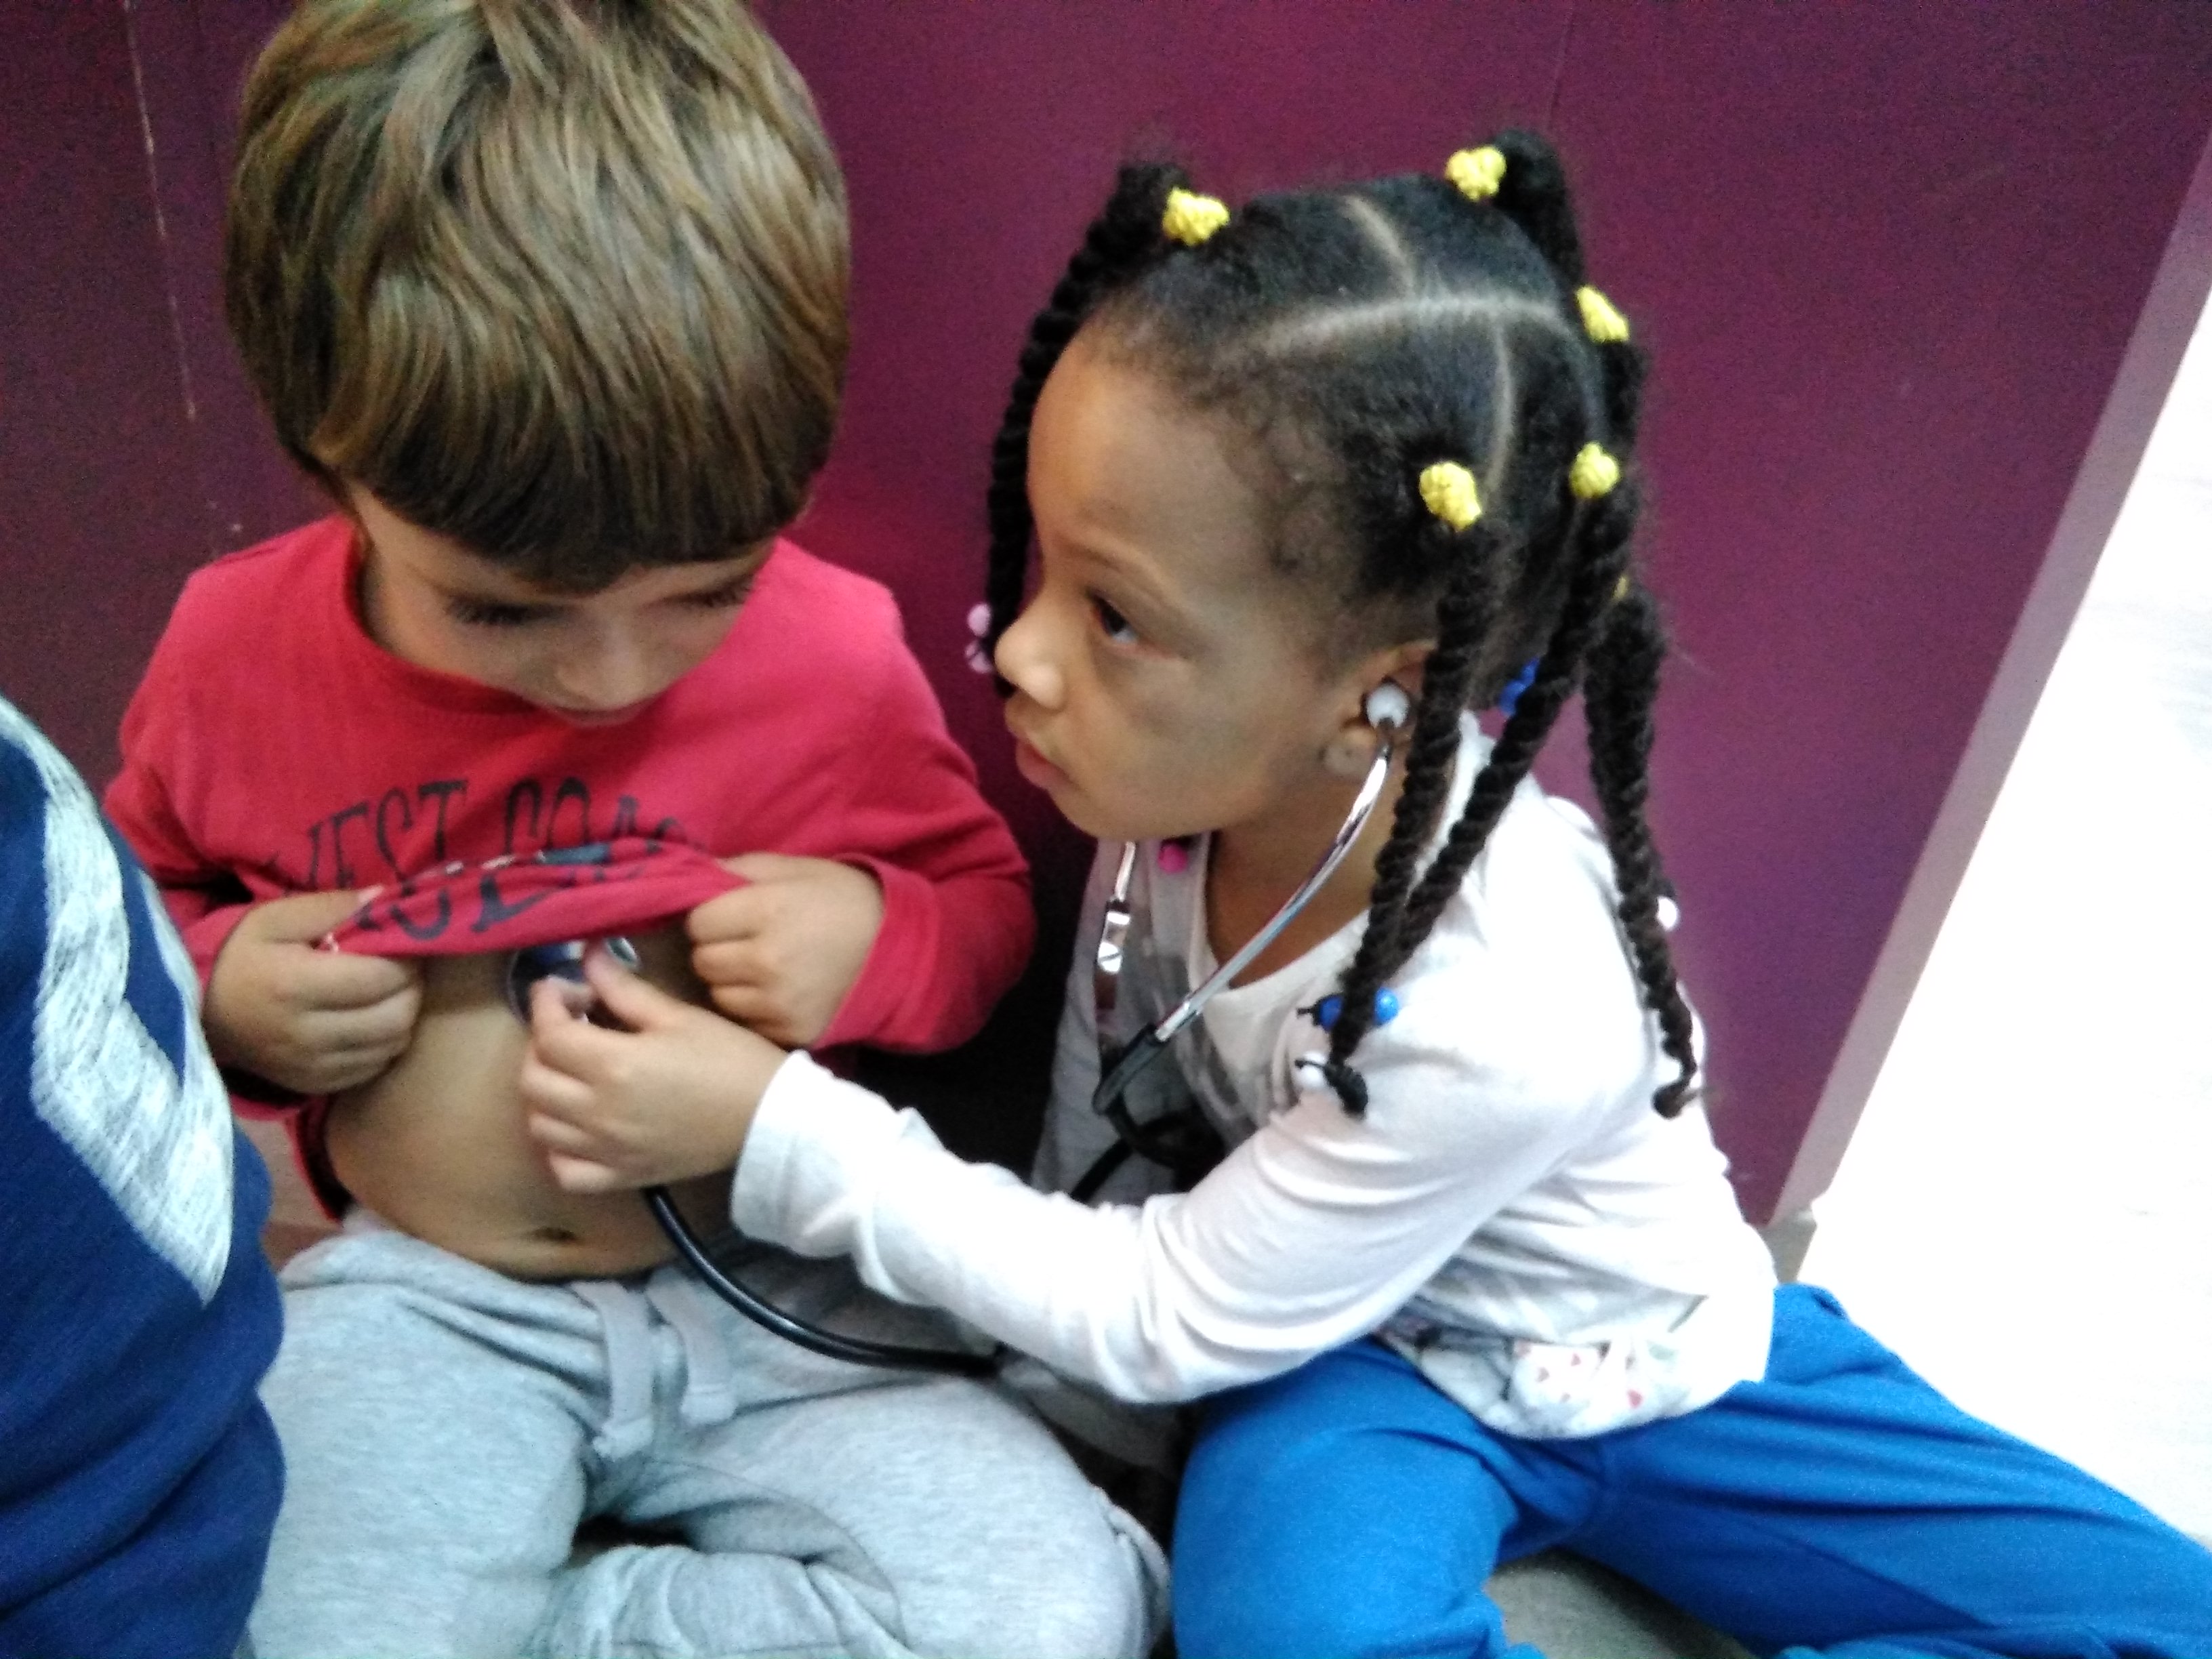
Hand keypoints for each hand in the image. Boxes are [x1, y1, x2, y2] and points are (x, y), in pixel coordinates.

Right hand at [204, 888, 422, 1093]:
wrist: (199, 1013)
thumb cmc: (241, 956)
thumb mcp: (275, 918)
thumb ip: (332, 907)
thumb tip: (386, 900)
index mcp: (293, 986)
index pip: (381, 977)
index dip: (406, 958)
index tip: (403, 944)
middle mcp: (305, 1034)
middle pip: (396, 1016)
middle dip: (412, 987)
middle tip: (404, 968)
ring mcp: (310, 1066)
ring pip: (392, 1045)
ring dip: (403, 1015)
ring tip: (389, 992)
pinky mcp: (313, 1085)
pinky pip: (373, 1068)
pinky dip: (384, 1043)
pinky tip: (370, 1020)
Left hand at [520, 945, 791, 1193]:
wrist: (769, 1118)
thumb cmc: (729, 1060)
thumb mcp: (679, 1016)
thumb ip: (624, 989)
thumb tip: (587, 956)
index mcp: (613, 1065)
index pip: (549, 1033)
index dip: (546, 1003)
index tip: (559, 987)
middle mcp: (598, 1112)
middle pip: (533, 1078)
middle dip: (539, 1044)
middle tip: (568, 1026)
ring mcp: (605, 1150)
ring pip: (540, 1124)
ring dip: (543, 1093)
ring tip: (570, 1072)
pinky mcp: (620, 1176)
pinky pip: (565, 1169)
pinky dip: (557, 1148)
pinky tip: (576, 1126)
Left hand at [687, 853, 884, 1046]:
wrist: (901, 947)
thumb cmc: (843, 899)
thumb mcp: (795, 868)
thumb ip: (737, 870)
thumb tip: (687, 880)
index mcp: (766, 911)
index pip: (697, 923)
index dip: (710, 917)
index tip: (730, 916)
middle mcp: (767, 961)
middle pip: (703, 962)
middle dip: (716, 950)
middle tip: (744, 942)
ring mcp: (779, 1002)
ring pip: (719, 996)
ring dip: (731, 983)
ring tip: (761, 968)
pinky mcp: (792, 1031)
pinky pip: (747, 1021)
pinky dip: (754, 1009)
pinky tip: (778, 992)